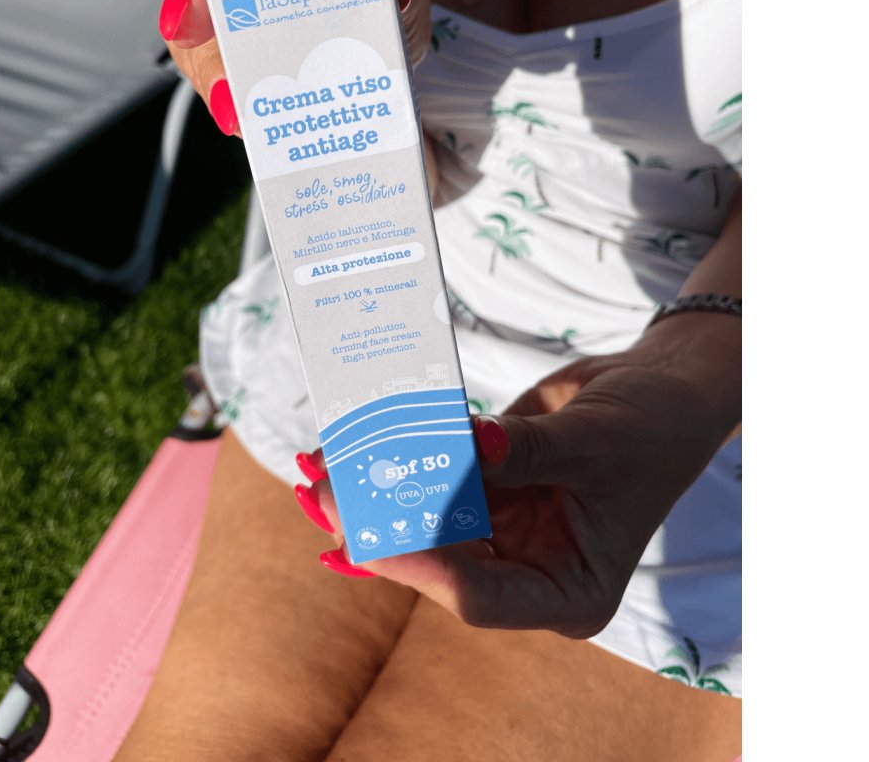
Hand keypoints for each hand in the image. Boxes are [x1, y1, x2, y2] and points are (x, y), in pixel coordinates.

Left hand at [297, 332, 737, 633]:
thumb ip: (524, 451)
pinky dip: (398, 460)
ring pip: (424, 519)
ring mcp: (503, 528)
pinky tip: (354, 445)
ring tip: (323, 466)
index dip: (418, 564)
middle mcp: (527, 568)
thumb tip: (467, 445)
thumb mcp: (594, 442)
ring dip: (377, 492)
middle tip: (325, 491)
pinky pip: (433, 477)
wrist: (661, 388)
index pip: (477, 596)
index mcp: (566, 589)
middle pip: (438, 560)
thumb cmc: (651, 426)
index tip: (366, 529)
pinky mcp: (486, 489)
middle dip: (380, 526)